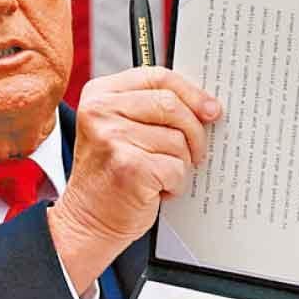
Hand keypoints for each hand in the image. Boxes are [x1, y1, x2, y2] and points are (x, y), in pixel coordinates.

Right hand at [48, 67, 220, 295]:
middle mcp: (101, 111)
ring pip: (178, 140)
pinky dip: (175, 185)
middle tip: (194, 153)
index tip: (210, 109)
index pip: (158, 77)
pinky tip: (156, 190)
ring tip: (160, 176)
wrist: (87, 220)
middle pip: (173, 105)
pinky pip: (176, 168)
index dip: (191, 92)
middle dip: (194, 132)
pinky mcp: (129, 166)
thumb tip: (206, 106)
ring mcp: (113, 137)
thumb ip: (152, 109)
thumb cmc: (112, 176)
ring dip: (180, 165)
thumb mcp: (121, 130)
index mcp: (100, 94)